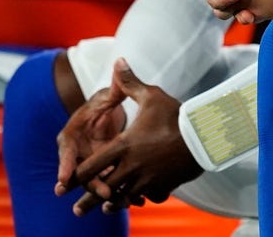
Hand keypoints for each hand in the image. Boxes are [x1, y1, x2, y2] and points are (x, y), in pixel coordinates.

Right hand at [55, 75, 127, 198]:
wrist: (110, 112)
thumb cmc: (106, 101)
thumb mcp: (111, 94)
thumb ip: (117, 84)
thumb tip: (121, 62)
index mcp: (73, 130)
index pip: (65, 147)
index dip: (64, 163)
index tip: (64, 178)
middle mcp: (76, 149)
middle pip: (78, 170)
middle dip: (88, 184)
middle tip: (101, 193)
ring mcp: (88, 160)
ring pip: (92, 179)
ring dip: (102, 189)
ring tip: (115, 197)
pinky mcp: (100, 168)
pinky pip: (105, 180)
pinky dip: (114, 188)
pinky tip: (128, 196)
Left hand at [62, 59, 202, 214]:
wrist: (204, 135)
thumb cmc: (175, 115)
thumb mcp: (152, 96)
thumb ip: (130, 83)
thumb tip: (119, 61)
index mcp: (124, 146)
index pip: (90, 167)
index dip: (77, 175)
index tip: (68, 183)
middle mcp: (131, 167)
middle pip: (102, 190)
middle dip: (89, 200)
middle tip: (78, 210)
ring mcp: (147, 179)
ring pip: (123, 199)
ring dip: (114, 203)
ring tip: (106, 208)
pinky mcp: (163, 186)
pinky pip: (147, 197)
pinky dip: (142, 198)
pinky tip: (139, 197)